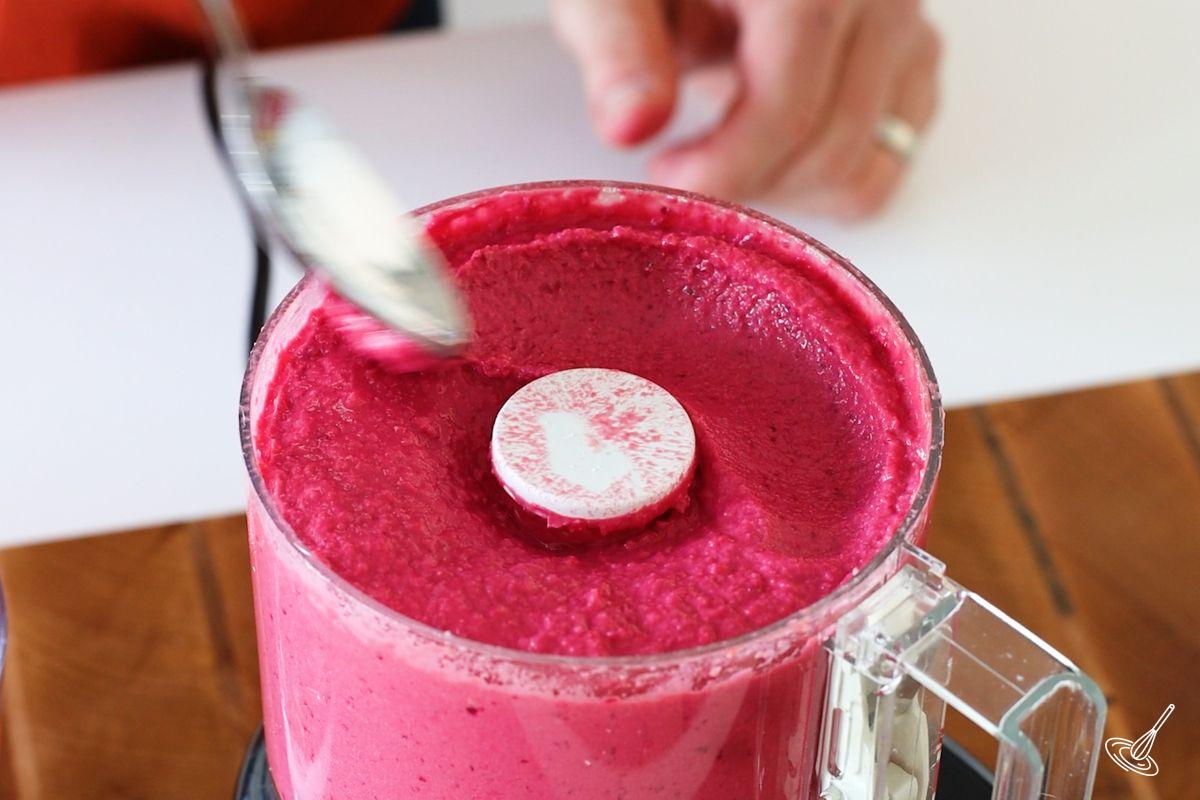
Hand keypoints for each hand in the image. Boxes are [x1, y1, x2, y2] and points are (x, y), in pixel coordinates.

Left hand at [552, 0, 941, 218]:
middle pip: (830, 146)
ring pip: (864, 163)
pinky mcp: (915, 51)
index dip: (724, 167)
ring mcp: (907, 24)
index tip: (666, 183)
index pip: (786, 105)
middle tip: (679, 168)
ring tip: (716, 149)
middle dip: (747, 183)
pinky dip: (824, 177)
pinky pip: (888, 154)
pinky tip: (762, 145)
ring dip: (782, 187)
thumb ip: (618, 45)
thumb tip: (633, 126)